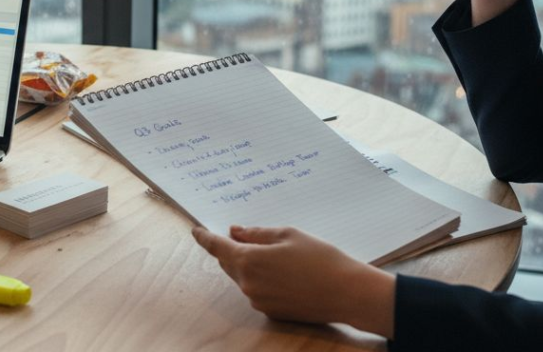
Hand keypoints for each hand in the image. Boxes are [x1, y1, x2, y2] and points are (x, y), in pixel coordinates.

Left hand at [192, 225, 394, 337]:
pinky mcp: (271, 312)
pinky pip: (256, 291)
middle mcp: (248, 284)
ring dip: (247, 264)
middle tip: (239, 236)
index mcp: (249, 260)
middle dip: (230, 249)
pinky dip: (260, 279)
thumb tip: (235, 232)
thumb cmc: (320, 258)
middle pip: (228, 263)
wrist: (347, 293)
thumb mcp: (287, 234)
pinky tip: (281, 273)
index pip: (216, 247)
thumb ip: (256, 233)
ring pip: (242, 277)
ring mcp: (258, 301)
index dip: (204, 237)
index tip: (196, 230)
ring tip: (272, 254)